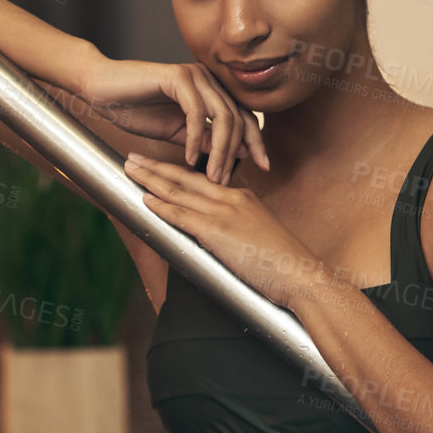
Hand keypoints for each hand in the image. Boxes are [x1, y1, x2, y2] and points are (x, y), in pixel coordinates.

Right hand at [78, 57, 269, 184]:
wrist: (102, 89)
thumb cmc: (134, 109)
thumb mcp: (175, 132)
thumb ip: (203, 139)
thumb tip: (236, 153)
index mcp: (210, 91)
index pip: (244, 117)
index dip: (256, 142)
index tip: (264, 166)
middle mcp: (207, 79)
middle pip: (238, 118)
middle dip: (235, 153)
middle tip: (225, 182)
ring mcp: (194, 75)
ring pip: (221, 116)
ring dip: (218, 150)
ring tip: (211, 175)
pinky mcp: (177, 76)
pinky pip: (196, 112)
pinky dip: (194, 138)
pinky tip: (189, 158)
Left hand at [122, 152, 326, 310]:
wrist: (302, 276)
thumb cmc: (284, 265)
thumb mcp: (259, 236)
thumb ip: (237, 232)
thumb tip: (221, 241)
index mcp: (242, 198)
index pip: (200, 181)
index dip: (176, 172)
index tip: (156, 166)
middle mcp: (231, 199)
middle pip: (185, 178)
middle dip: (155, 167)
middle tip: (132, 157)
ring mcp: (224, 213)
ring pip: (178, 191)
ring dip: (150, 179)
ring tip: (130, 168)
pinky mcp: (217, 231)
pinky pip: (182, 215)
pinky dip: (161, 206)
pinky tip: (144, 198)